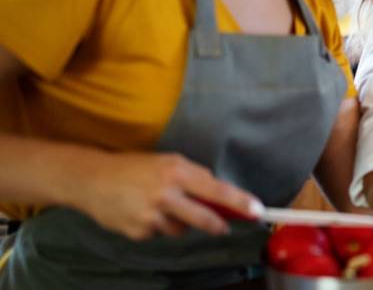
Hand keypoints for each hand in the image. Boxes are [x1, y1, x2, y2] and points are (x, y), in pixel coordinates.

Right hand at [74, 152, 257, 240]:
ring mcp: (150, 215)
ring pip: (182, 229)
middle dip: (218, 224)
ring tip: (161, 206)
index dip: (239, 202)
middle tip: (224, 226)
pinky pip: (160, 233)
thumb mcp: (168, 163)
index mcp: (176, 171)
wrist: (91, 180)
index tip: (257, 211)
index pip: (216, 189)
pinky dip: (158, 226)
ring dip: (180, 222)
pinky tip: (142, 212)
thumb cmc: (135, 168)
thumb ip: (195, 178)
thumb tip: (221, 195)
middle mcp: (164, 194)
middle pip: (204, 218)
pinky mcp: (138, 231)